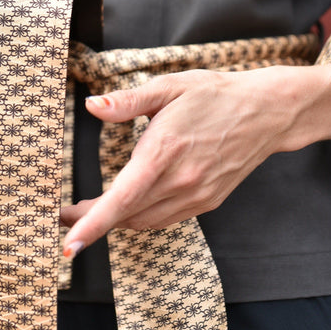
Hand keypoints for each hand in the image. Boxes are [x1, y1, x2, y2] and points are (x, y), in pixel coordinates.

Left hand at [61, 65, 325, 256]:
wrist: (266, 112)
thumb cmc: (214, 94)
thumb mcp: (168, 87)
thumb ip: (127, 101)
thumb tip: (91, 106)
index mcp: (165, 150)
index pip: (121, 198)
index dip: (92, 223)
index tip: (67, 242)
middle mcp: (181, 180)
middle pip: (126, 215)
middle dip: (91, 220)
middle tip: (64, 213)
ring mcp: (196, 195)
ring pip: (144, 221)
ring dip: (115, 220)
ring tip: (90, 210)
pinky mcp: (207, 202)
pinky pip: (164, 219)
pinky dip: (140, 217)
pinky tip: (129, 204)